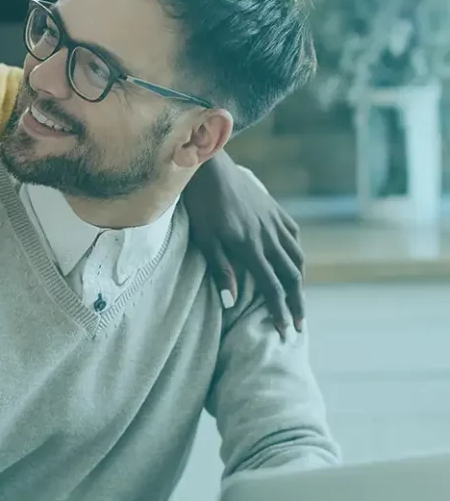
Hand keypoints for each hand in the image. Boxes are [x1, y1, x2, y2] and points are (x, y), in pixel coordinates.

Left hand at [185, 152, 304, 335]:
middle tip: (299, 324)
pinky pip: (293, 234)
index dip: (279, 311)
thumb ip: (220, 270)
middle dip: (296, 302)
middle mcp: (269, 236)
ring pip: (296, 256)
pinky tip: (294, 259)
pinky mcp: (274, 209)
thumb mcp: (205, 239)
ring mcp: (274, 222)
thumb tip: (231, 303)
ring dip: (300, 280)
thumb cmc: (201, 206)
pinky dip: (297, 251)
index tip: (285, 332)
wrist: (210, 168)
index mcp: (250, 247)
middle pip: (291, 276)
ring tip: (298, 297)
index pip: (271, 287)